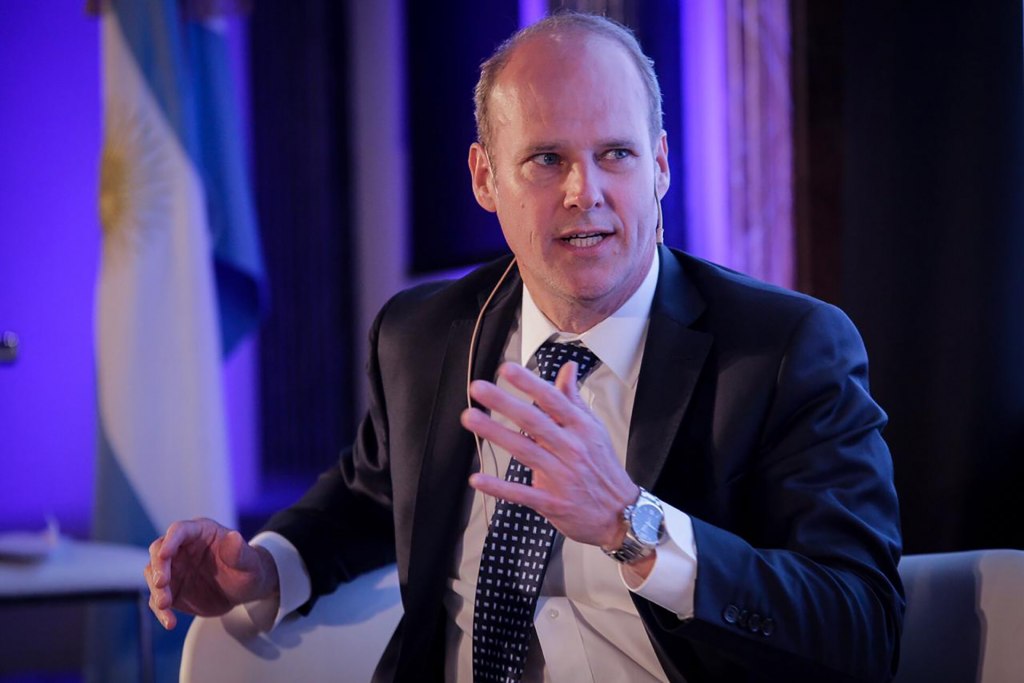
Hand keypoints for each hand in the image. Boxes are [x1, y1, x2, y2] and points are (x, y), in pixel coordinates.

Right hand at [145, 518, 278, 629]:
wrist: (245, 589)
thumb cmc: (248, 568)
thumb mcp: (249, 561)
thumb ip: (239, 551)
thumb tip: (233, 536)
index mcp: (201, 532)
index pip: (179, 530)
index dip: (170, 541)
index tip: (165, 554)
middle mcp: (182, 548)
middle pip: (159, 551)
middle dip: (158, 567)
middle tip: (162, 584)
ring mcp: (175, 569)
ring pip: (153, 575)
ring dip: (156, 590)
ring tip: (165, 606)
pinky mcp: (172, 590)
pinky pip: (158, 599)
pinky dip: (160, 611)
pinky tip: (170, 622)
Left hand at [461, 361, 638, 548]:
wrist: (622, 514)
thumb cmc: (603, 468)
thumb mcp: (593, 429)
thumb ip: (573, 399)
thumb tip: (567, 368)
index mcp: (581, 428)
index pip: (553, 400)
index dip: (529, 383)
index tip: (507, 370)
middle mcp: (571, 449)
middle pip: (534, 421)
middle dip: (505, 403)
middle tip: (479, 389)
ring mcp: (561, 476)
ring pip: (525, 451)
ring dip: (496, 434)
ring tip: (471, 418)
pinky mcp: (553, 503)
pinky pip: (522, 493)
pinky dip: (499, 487)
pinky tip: (478, 478)